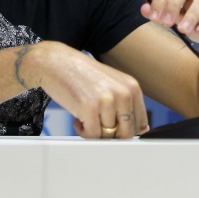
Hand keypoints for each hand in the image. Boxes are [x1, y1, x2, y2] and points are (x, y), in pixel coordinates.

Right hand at [24, 42, 149, 138]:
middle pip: (126, 133)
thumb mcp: (112, 84)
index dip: (124, 130)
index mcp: (132, 87)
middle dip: (110, 134)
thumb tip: (143, 129)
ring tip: (85, 117)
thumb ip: (127, 104)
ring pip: (109, 136)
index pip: (140, 123)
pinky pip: (92, 136)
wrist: (56, 62)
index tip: (112, 126)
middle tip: (97, 123)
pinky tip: (77, 119)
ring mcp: (107, 101)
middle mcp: (123, 93)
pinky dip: (83, 132)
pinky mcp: (90, 109)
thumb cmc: (82, 74)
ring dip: (95, 132)